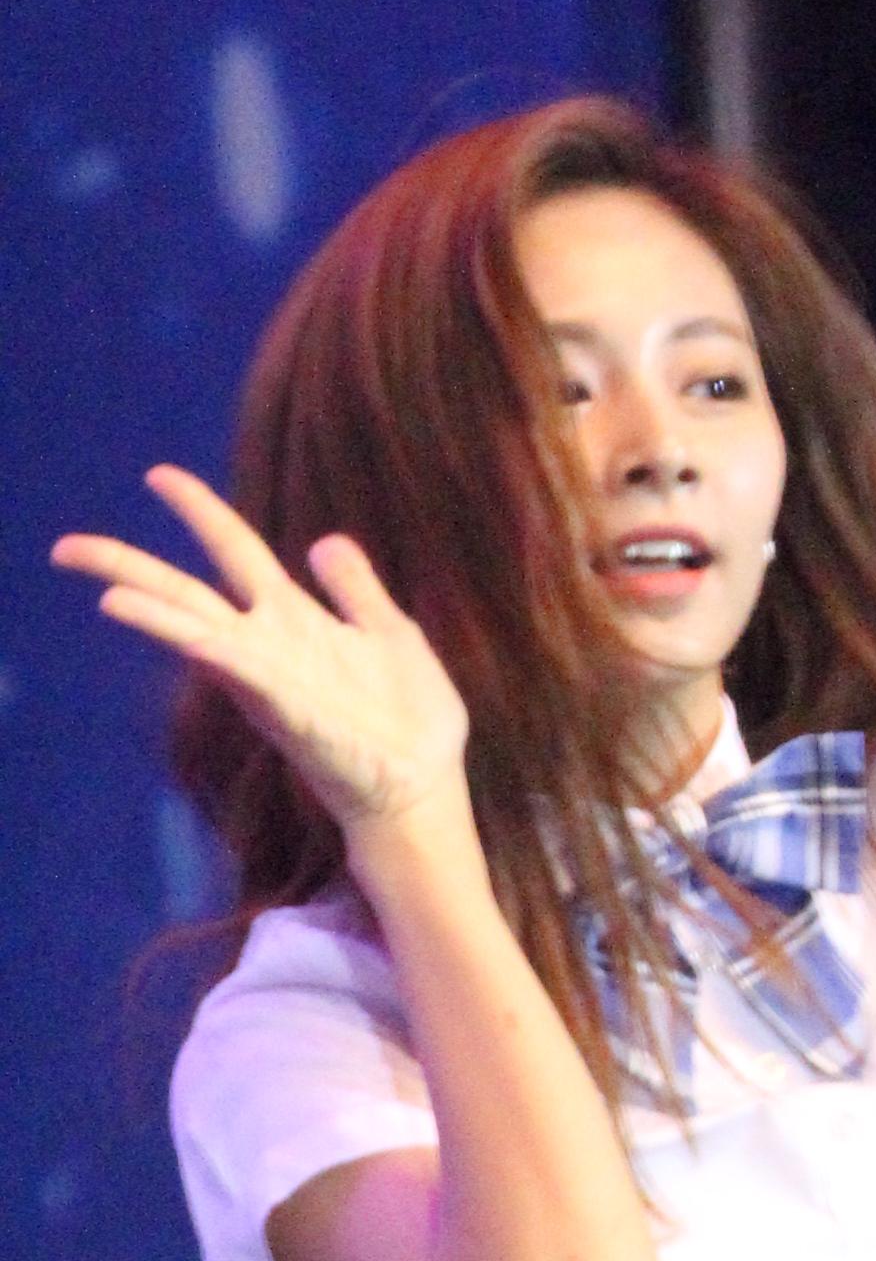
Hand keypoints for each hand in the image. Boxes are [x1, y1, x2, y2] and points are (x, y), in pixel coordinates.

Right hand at [52, 465, 470, 833]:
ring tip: (107, 596)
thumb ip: (355, 589)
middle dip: (128, 568)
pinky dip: (222, 659)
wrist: (425, 786)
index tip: (157, 474)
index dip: (198, 510)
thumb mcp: (389, 632)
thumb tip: (324, 541)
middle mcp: (269, 646)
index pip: (235, 549)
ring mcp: (274, 681)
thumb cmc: (410, 719)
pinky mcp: (292, 716)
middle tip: (65, 546)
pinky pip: (250, 679)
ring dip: (155, 617)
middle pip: (186, 594)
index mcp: (294, 620)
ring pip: (200, 637)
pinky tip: (192, 641)